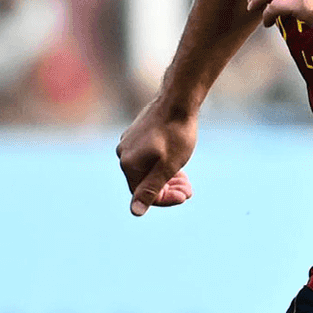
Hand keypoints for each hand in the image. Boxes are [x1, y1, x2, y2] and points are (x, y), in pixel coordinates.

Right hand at [117, 100, 196, 215]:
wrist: (178, 101)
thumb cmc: (176, 134)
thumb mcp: (168, 166)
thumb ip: (151, 189)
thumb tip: (135, 212)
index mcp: (128, 165)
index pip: (143, 195)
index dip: (166, 199)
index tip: (186, 195)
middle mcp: (123, 155)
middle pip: (145, 182)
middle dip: (168, 189)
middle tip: (189, 189)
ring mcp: (129, 144)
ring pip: (148, 170)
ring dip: (167, 179)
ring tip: (186, 180)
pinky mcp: (137, 135)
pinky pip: (148, 158)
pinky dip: (162, 165)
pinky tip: (177, 164)